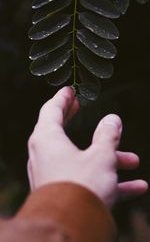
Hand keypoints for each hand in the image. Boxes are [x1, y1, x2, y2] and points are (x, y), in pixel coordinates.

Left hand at [27, 87, 147, 207]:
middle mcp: (45, 154)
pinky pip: (86, 180)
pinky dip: (108, 180)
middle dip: (76, 119)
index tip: (70, 90)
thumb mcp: (101, 156)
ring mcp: (53, 174)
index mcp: (47, 138)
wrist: (70, 230)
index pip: (51, 110)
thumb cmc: (81, 186)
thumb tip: (113, 119)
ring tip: (132, 160)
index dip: (62, 98)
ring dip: (108, 158)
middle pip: (61, 130)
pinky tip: (136, 187)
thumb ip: (108, 135)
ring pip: (82, 158)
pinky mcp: (63, 191)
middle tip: (80, 106)